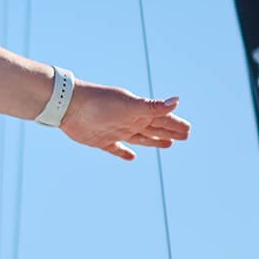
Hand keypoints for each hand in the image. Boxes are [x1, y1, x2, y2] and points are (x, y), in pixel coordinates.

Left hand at [60, 82, 191, 160]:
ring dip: (154, 141)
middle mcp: (129, 121)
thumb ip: (152, 106)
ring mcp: (115, 130)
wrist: (69, 105)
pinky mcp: (101, 140)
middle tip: (185, 136)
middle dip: (170, 132)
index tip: (189, 129)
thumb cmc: (100, 102)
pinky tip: (131, 157)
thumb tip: (177, 101)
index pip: (163, 119)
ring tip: (168, 144)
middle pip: (155, 128)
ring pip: (140, 138)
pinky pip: (116, 148)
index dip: (176, 124)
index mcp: (139, 112)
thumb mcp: (130, 105)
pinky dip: (124, 152)